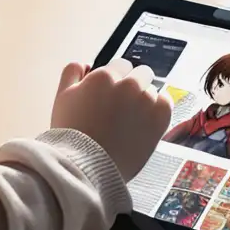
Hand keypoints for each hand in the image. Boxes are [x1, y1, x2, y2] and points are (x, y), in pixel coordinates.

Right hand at [50, 58, 172, 182]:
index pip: (120, 65)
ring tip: (132, 120)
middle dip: (133, 85)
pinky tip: (148, 119)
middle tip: (123, 106)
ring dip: (145, 99)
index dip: (116, 79)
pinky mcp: (160, 118)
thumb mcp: (62, 97)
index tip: (112, 94)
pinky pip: (167, 101)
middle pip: (140, 73)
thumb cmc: (71, 134)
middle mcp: (128, 84)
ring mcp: (146, 100)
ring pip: (152, 89)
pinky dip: (160, 107)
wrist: (87, 166)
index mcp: (104, 76)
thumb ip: (72, 73)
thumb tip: (85, 63)